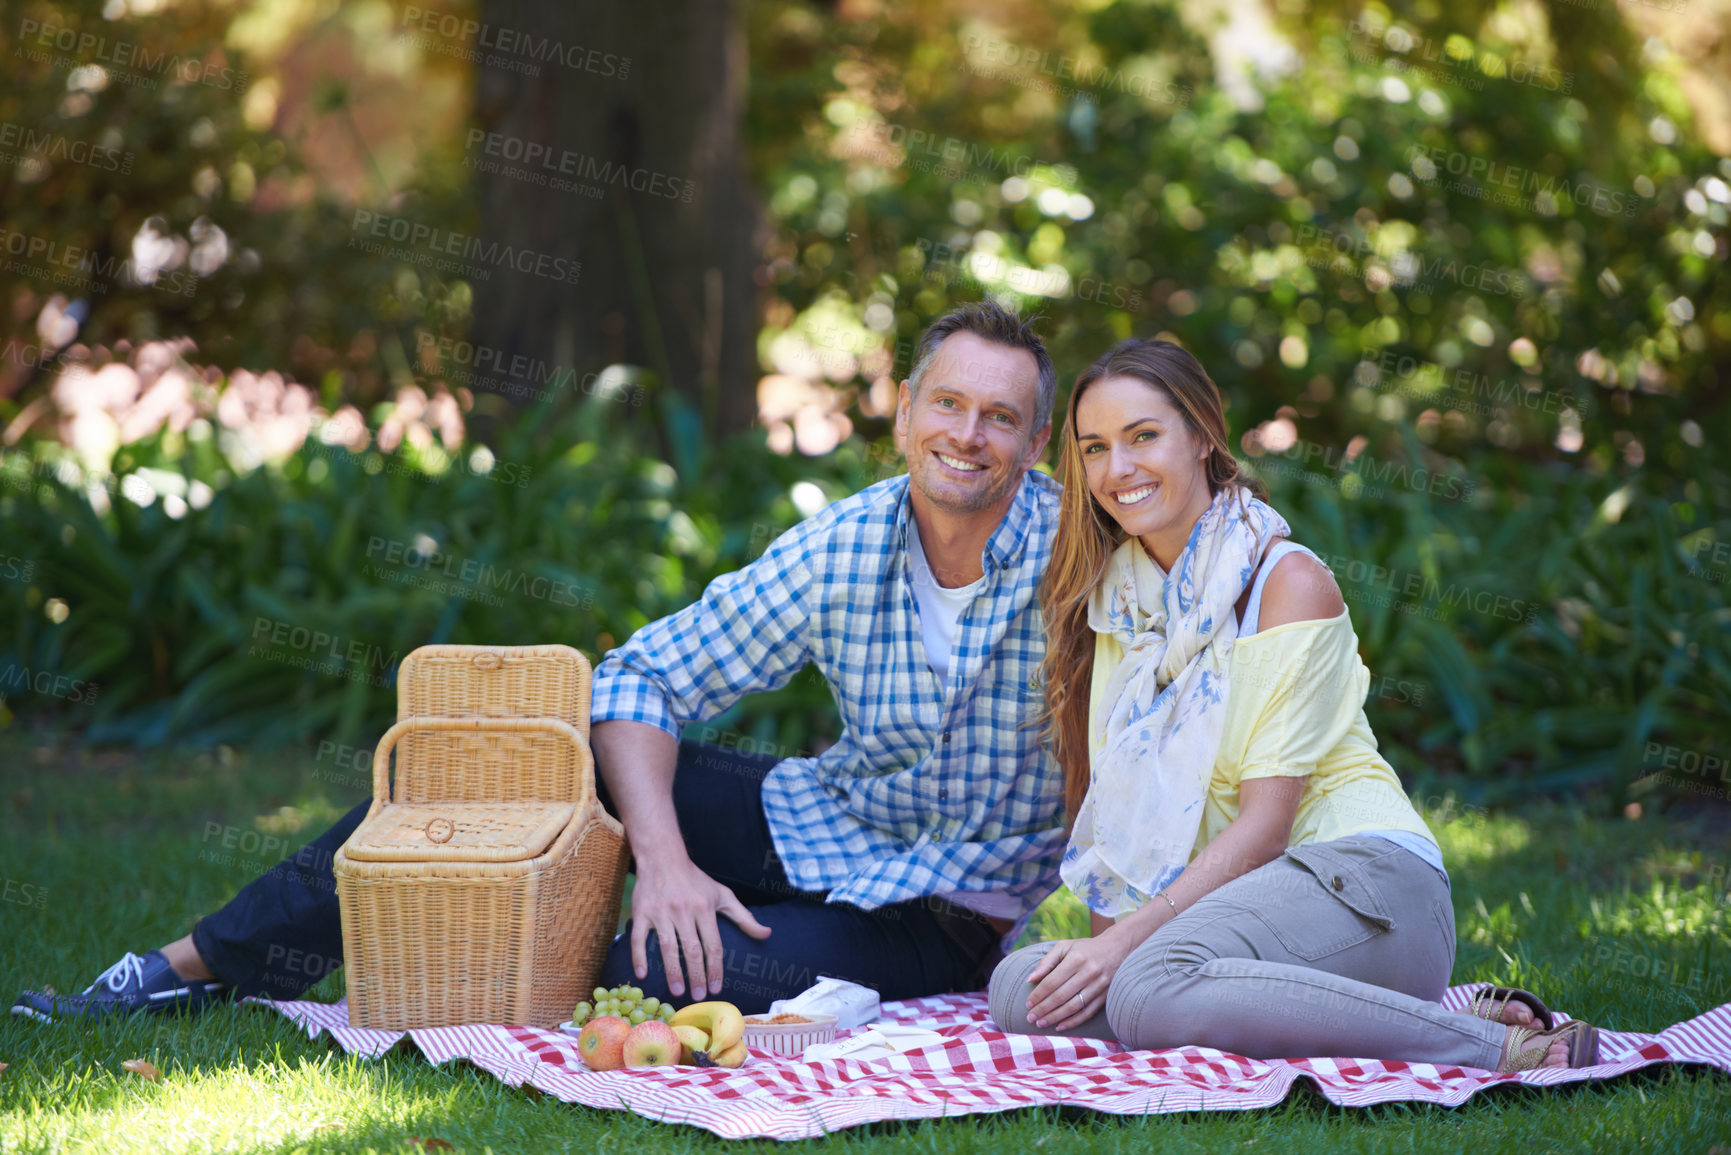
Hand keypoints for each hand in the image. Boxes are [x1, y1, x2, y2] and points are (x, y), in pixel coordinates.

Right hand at [628, 854, 770, 998]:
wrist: (662, 857)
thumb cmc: (695, 880)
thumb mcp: (722, 894)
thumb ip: (744, 917)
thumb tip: (767, 934)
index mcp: (704, 908)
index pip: (713, 945)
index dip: (715, 968)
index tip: (716, 988)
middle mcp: (683, 911)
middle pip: (692, 950)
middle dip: (696, 975)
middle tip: (697, 996)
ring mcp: (661, 913)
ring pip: (667, 947)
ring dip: (672, 971)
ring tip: (677, 991)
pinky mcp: (641, 913)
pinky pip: (638, 939)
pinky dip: (639, 957)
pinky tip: (641, 975)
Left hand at [1025, 930, 1134, 1031]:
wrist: (1118, 948)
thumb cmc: (1086, 948)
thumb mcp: (1065, 946)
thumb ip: (1046, 962)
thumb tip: (1030, 979)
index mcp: (1076, 959)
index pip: (1052, 981)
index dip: (1038, 995)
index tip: (1027, 1004)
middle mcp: (1088, 973)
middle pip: (1061, 996)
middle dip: (1043, 1009)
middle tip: (1030, 1018)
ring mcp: (1099, 986)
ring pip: (1073, 1007)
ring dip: (1055, 1017)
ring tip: (1041, 1023)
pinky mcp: (1106, 996)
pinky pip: (1088, 1013)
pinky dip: (1073, 1021)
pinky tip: (1060, 1026)